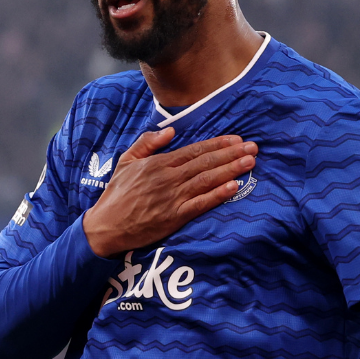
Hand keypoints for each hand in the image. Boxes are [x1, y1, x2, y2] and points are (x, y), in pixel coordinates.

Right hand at [83, 127, 256, 257]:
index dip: (218, 144)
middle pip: (206, 162)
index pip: (195, 150)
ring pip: (207, 180)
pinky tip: (234, 187)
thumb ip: (147, 143)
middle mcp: (168, 178)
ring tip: (250, 162)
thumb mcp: (126, 161)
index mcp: (159, 163)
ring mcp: (172, 198)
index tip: (237, 139)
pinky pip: (200, 204)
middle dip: (232, 154)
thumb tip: (170, 131)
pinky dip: (218, 194)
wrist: (105, 227)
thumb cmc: (116, 194)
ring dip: (231, 170)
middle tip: (253, 147)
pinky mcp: (174, 217)